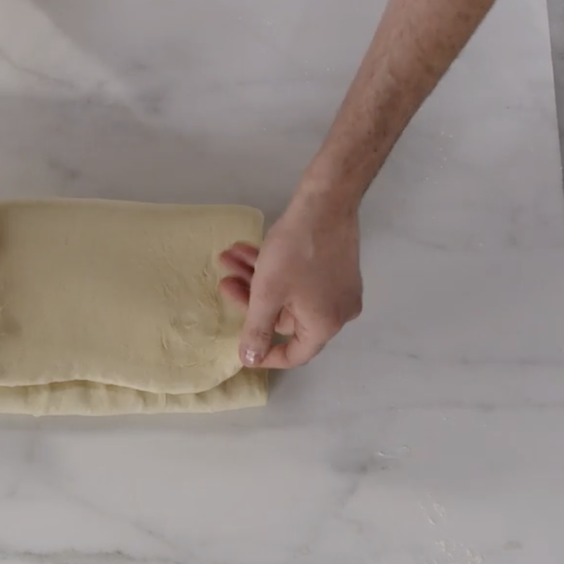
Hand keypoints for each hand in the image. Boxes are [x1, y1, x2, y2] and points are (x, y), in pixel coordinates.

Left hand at [218, 188, 361, 367]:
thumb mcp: (268, 294)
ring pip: (288, 294)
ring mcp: (338, 289)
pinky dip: (273, 268)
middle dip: (251, 299)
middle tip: (225, 280)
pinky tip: (245, 250)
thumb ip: (256, 330)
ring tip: (228, 259)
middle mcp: (336, 312)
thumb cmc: (296, 252)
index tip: (241, 346)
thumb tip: (250, 361)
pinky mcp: (334, 268)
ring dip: (256, 279)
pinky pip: (299, 278)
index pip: (295, 354)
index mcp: (325, 325)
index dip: (265, 354)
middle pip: (285, 318)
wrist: (325, 202)